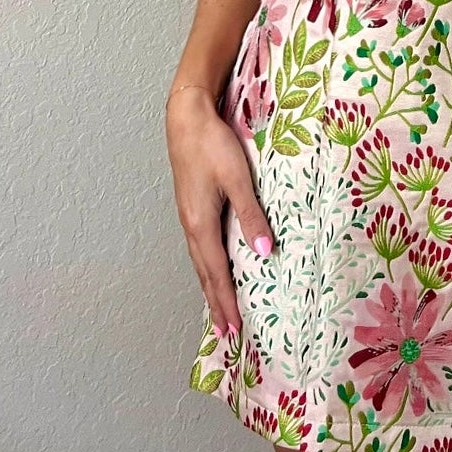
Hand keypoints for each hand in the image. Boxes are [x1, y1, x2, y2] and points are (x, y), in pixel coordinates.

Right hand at [165, 90, 274, 336]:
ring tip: (220, 308)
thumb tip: (264, 252)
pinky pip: (200, 247)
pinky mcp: (191, 207)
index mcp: (201, 224)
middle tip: (226, 332)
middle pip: (204, 274)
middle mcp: (191, 226)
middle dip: (216, 303)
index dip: (227, 301)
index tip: (235, 328)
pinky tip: (214, 267)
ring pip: (200, 262)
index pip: (217, 273)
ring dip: (210, 287)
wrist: (186, 118)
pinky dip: (207, 267)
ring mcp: (188, 217)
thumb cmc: (213, 145)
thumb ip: (251, 214)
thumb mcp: (237, 178)